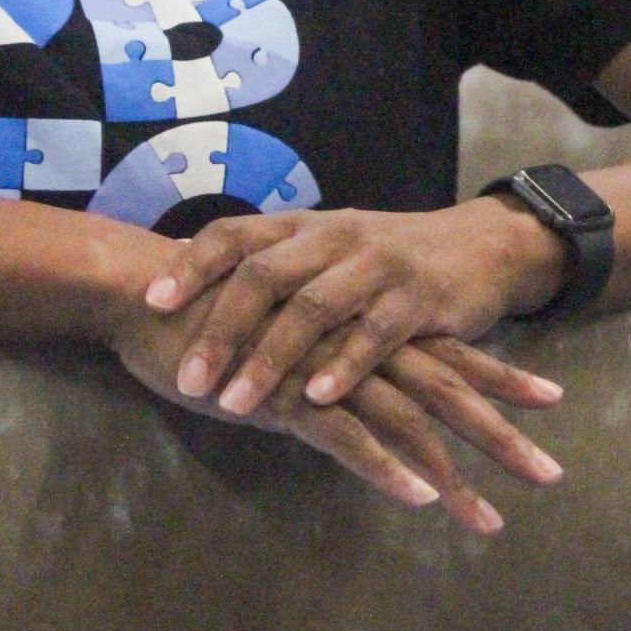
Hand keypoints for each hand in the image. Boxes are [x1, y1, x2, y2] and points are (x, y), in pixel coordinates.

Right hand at [105, 285, 563, 530]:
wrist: (148, 291)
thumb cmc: (212, 308)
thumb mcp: (284, 327)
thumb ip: (323, 348)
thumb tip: (350, 377)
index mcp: (358, 324)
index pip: (443, 350)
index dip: (497, 375)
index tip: (551, 400)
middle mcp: (353, 343)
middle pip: (443, 388)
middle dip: (499, 433)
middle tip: (551, 472)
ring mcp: (321, 368)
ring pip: (406, 422)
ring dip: (452, 474)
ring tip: (491, 520)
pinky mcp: (283, 395)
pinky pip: (345, 437)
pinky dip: (385, 469)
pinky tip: (419, 498)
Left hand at [141, 199, 565, 417]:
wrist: (479, 248)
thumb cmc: (386, 260)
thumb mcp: (326, 253)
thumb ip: (271, 268)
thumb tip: (191, 281)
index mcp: (304, 226)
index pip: (235, 234)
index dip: (192, 264)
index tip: (152, 302)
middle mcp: (334, 237)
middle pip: (265, 274)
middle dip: (222, 327)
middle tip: (189, 380)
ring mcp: (377, 265)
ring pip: (313, 307)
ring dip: (271, 358)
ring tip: (236, 403)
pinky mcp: (418, 299)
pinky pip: (375, 335)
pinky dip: (344, 367)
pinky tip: (318, 399)